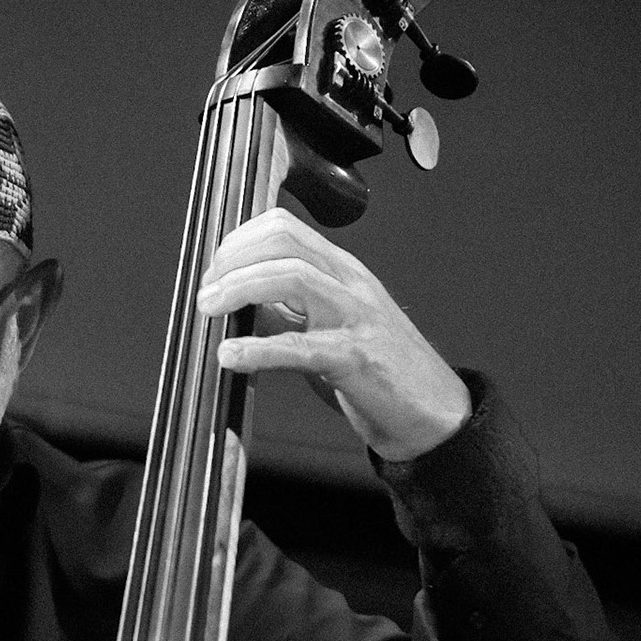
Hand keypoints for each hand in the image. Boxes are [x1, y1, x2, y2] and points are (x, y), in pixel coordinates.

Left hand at [194, 207, 469, 460]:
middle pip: (284, 241)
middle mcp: (349, 283)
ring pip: (292, 277)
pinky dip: (258, 349)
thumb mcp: (327, 327)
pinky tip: (231, 356)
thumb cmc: (380, 370)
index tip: (213, 269)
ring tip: (210, 309)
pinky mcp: (356, 358)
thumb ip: (286, 312)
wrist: (433, 412)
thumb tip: (236, 305)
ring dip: (240, 287)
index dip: (239, 241)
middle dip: (233, 259)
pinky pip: (300, 346)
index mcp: (341, 271)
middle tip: (206, 291)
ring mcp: (356, 317)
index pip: (284, 228)